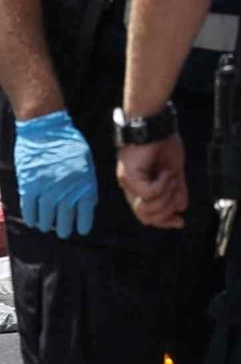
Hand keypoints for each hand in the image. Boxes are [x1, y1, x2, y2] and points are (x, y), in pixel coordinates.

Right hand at [14, 109, 97, 238]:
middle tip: (63, 233)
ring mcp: (46, 189)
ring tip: (47, 228)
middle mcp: (66, 189)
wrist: (45, 130)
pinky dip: (30, 216)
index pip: (85, 210)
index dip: (83, 223)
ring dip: (46, 224)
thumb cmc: (69, 142)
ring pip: (46, 215)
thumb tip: (88, 201)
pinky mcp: (29, 186)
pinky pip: (29, 207)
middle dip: (64, 227)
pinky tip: (32, 222)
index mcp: (84, 182)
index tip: (82, 231)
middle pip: (65, 216)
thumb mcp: (86, 160)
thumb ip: (87, 181)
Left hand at [117, 134, 182, 231]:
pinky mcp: (129, 178)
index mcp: (142, 188)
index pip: (148, 215)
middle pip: (146, 218)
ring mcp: (128, 184)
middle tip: (177, 195)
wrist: (154, 126)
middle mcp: (131, 189)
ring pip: (147, 209)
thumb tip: (181, 206)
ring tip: (171, 179)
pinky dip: (163, 184)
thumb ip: (177, 189)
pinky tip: (166, 173)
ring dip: (166, 196)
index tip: (180, 221)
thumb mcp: (175, 170)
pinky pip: (149, 193)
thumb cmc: (162, 142)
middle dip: (167, 210)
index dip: (164, 221)